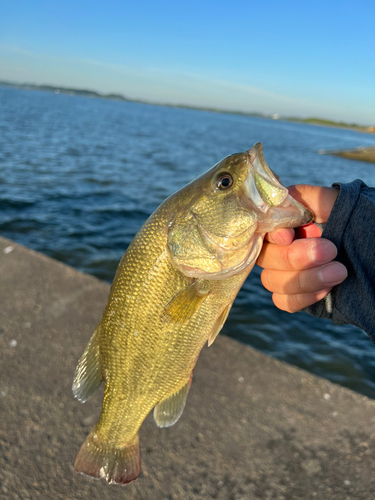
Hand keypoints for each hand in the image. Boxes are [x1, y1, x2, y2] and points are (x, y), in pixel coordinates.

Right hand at [257, 185, 347, 312]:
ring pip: (272, 281)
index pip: (261, 228)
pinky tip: (326, 289)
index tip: (289, 236)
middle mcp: (280, 247)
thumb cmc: (359, 222)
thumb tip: (279, 200)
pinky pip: (284, 301)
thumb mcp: (336, 203)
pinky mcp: (295, 294)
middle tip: (330, 250)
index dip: (270, 234)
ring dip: (305, 279)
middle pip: (265, 257)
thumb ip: (308, 198)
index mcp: (284, 222)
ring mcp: (285, 272)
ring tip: (339, 271)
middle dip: (295, 257)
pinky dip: (303, 297)